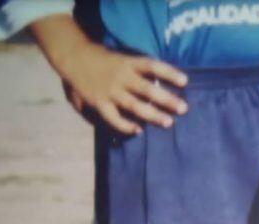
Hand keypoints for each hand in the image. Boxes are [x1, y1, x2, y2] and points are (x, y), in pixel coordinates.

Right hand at [61, 43, 187, 134]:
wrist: (73, 57)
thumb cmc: (102, 59)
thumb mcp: (121, 57)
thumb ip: (137, 70)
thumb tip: (158, 85)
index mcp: (127, 62)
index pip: (152, 65)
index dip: (169, 72)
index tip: (185, 81)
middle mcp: (121, 76)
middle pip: (148, 89)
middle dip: (166, 99)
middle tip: (183, 108)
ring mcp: (111, 91)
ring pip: (135, 105)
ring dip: (152, 115)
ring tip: (168, 122)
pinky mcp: (100, 103)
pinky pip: (115, 118)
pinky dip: (126, 126)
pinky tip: (138, 131)